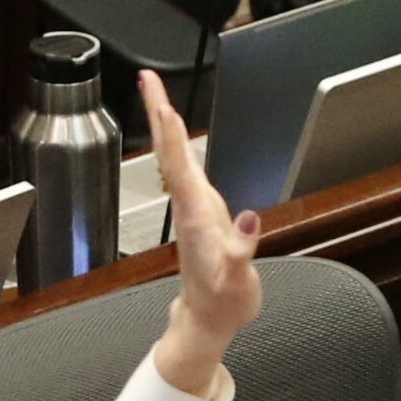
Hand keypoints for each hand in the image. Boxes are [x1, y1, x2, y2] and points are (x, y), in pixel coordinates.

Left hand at [140, 70, 261, 395]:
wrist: (207, 321)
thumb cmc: (223, 303)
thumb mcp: (237, 285)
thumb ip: (242, 254)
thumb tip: (252, 220)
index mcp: (197, 216)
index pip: (179, 164)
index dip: (170, 130)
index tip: (162, 99)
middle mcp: (189, 207)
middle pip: (170, 152)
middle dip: (160, 113)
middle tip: (148, 79)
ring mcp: (193, 209)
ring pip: (175, 158)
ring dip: (167, 125)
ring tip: (160, 96)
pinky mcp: (200, 213)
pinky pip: (185, 169)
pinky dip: (180, 145)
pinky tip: (178, 134)